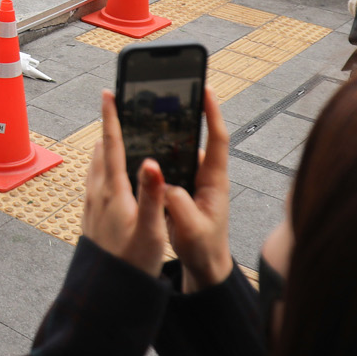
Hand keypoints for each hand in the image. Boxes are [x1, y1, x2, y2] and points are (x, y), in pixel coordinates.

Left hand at [82, 90, 167, 275]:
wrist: (107, 292)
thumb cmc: (132, 263)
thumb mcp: (150, 230)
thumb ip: (152, 195)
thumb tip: (151, 162)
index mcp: (114, 191)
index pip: (112, 145)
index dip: (112, 117)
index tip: (109, 92)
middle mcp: (99, 193)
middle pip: (102, 150)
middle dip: (109, 127)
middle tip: (117, 106)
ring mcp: (92, 204)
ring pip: (96, 165)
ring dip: (104, 145)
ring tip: (113, 133)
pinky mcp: (92, 216)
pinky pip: (95, 180)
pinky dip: (103, 165)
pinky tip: (109, 172)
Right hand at [162, 98, 232, 290]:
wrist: (203, 266)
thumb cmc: (204, 249)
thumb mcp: (192, 229)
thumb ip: (179, 205)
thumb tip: (166, 183)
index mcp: (214, 181)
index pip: (218, 139)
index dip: (212, 113)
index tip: (205, 89)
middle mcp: (205, 176)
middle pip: (196, 137)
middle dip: (184, 114)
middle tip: (168, 92)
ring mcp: (192, 182)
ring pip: (178, 152)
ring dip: (165, 136)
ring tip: (147, 116)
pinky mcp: (180, 189)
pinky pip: (167, 167)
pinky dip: (155, 156)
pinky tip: (138, 147)